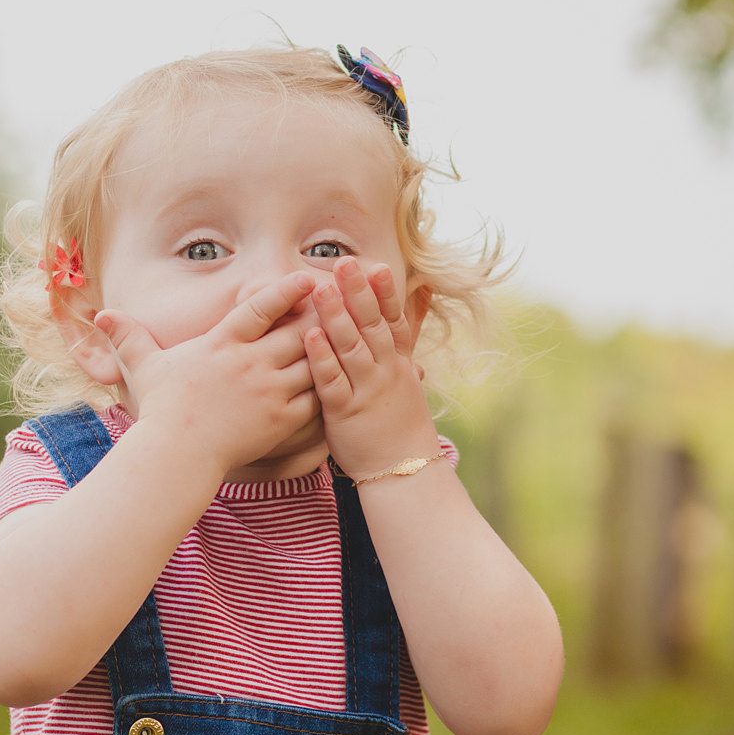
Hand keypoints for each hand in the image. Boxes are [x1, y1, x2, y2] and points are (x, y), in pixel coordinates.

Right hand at [94, 272, 320, 478]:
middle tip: (340, 305)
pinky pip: (316, 399)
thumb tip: (102, 315)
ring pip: (313, 362)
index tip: (307, 277)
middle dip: (319, 317)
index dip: (286, 290)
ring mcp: (268, 392)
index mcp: (222, 344)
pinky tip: (340, 380)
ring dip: (328, 351)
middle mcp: (250, 363)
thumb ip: (130, 338)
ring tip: (348, 339)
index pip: (260, 308)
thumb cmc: (162, 410)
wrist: (176, 456)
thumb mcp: (144, 368)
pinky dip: (329, 388)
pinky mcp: (281, 420)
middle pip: (298, 330)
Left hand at [303, 257, 438, 475]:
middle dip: (358, 294)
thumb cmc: (400, 419)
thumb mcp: (409, 372)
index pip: (393, 320)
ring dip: (336, 318)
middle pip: (372, 327)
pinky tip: (309, 337)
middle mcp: (385, 372)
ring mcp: (366, 392)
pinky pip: (332, 383)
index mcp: (398, 362)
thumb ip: (408, 331)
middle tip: (344, 263)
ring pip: (351, 349)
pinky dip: (322, 359)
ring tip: (321, 290)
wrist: (404, 471)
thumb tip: (424, 290)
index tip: (376, 265)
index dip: (385, 293)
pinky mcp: (345, 414)